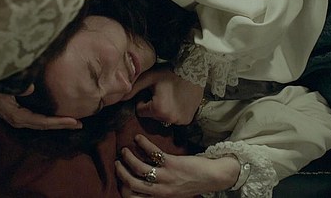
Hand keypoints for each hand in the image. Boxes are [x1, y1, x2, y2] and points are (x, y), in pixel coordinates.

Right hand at [0, 84, 82, 129]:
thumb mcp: (2, 86)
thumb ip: (17, 87)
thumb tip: (31, 88)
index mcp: (17, 116)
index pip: (44, 122)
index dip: (60, 122)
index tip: (75, 122)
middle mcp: (18, 120)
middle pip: (45, 126)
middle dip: (62, 125)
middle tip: (80, 124)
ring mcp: (17, 118)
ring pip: (41, 123)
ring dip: (56, 123)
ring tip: (72, 121)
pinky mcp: (16, 113)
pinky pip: (35, 118)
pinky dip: (48, 119)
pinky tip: (55, 116)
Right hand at [116, 135, 238, 196]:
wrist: (213, 178)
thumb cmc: (193, 185)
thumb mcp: (174, 195)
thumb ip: (159, 192)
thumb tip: (144, 186)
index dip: (123, 188)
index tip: (119, 177)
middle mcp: (160, 190)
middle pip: (132, 183)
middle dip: (121, 172)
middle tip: (117, 162)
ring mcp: (166, 177)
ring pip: (139, 168)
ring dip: (129, 158)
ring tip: (125, 150)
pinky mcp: (172, 163)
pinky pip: (152, 152)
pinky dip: (143, 144)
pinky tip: (138, 138)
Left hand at [123, 66, 203, 125]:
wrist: (195, 70)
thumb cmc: (170, 72)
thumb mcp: (150, 78)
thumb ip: (133, 89)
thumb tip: (117, 98)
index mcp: (158, 110)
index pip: (140, 111)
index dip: (144, 100)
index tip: (152, 90)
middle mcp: (170, 119)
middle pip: (151, 116)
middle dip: (153, 105)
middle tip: (161, 92)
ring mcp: (180, 121)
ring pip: (162, 118)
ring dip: (163, 109)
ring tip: (170, 95)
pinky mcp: (187, 121)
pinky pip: (174, 119)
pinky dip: (174, 111)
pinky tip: (178, 100)